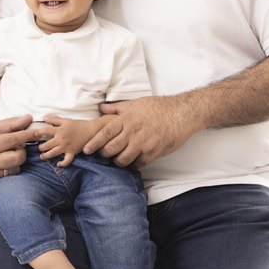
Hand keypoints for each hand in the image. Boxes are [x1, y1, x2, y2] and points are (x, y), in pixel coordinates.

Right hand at [0, 115, 51, 185]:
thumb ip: (10, 124)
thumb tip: (28, 118)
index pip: (14, 139)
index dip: (28, 136)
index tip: (38, 133)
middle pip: (18, 157)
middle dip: (22, 150)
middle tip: (16, 146)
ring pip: (15, 169)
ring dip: (16, 161)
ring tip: (8, 154)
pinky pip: (7, 177)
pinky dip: (9, 169)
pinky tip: (3, 163)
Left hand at [37, 116, 101, 166]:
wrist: (90, 131)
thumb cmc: (77, 125)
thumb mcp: (66, 120)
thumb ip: (55, 120)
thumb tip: (45, 118)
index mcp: (59, 130)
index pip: (45, 131)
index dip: (38, 133)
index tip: (34, 135)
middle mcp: (61, 139)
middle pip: (47, 145)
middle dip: (41, 147)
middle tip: (40, 148)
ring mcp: (66, 147)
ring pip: (53, 153)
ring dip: (46, 156)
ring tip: (42, 156)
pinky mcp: (72, 153)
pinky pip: (66, 160)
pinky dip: (62, 164)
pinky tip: (58, 164)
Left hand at [82, 96, 198, 167]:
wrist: (182, 113)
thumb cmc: (159, 107)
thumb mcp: (136, 104)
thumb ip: (117, 108)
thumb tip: (101, 107)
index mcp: (127, 119)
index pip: (105, 132)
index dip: (94, 142)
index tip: (86, 149)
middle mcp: (134, 132)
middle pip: (111, 148)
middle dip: (104, 154)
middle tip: (102, 155)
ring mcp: (144, 143)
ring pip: (123, 159)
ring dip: (118, 161)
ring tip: (118, 160)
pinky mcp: (154, 152)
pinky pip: (138, 164)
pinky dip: (133, 165)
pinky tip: (132, 162)